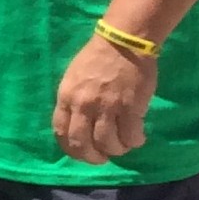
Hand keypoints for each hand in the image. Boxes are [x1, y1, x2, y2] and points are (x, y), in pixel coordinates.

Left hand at [54, 33, 153, 164]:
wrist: (123, 42)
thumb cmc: (97, 59)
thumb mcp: (73, 79)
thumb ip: (73, 102)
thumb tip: (78, 126)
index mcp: (66, 97)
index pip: (61, 133)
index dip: (72, 150)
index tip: (83, 153)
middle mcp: (83, 105)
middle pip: (82, 144)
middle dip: (93, 157)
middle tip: (103, 157)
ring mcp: (107, 107)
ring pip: (108, 144)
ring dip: (116, 150)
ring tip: (123, 145)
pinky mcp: (130, 107)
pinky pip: (130, 135)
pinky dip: (134, 141)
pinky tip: (137, 137)